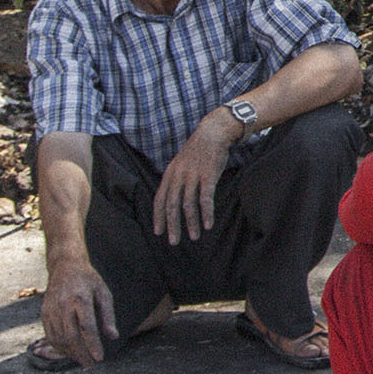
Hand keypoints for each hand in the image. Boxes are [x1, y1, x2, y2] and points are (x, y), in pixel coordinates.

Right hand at [39, 257, 118, 366]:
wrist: (65, 268)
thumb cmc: (88, 281)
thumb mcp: (103, 293)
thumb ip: (108, 316)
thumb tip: (112, 337)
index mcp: (81, 298)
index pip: (87, 326)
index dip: (93, 344)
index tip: (99, 358)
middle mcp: (63, 305)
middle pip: (71, 336)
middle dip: (81, 354)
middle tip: (91, 365)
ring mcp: (51, 310)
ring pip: (59, 339)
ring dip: (70, 353)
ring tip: (83, 359)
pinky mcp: (44, 314)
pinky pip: (50, 336)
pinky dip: (60, 347)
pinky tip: (71, 351)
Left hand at [153, 113, 237, 245]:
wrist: (214, 132)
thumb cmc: (199, 149)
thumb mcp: (181, 162)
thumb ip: (177, 178)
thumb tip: (175, 197)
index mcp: (170, 173)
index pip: (159, 199)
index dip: (158, 217)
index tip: (158, 232)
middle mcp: (178, 176)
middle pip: (172, 205)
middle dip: (172, 226)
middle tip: (173, 242)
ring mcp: (193, 176)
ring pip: (188, 205)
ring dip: (191, 223)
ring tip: (194, 237)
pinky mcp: (208, 175)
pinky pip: (206, 198)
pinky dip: (206, 213)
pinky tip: (208, 225)